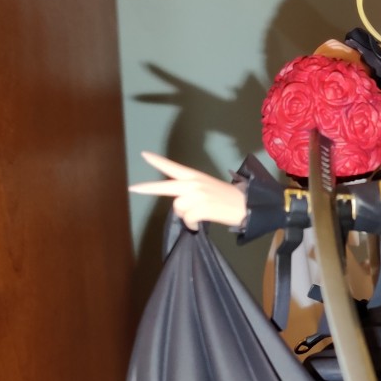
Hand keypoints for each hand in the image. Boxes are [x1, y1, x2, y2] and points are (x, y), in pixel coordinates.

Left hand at [129, 152, 246, 230]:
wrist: (247, 205)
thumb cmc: (228, 198)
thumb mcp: (208, 187)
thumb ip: (191, 190)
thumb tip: (180, 204)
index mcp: (195, 176)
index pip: (173, 167)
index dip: (157, 161)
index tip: (144, 155)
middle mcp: (193, 184)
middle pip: (165, 186)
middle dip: (148, 188)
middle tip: (133, 188)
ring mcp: (197, 196)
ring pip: (178, 208)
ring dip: (186, 216)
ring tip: (198, 217)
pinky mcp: (202, 209)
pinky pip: (187, 220)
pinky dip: (192, 225)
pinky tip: (200, 225)